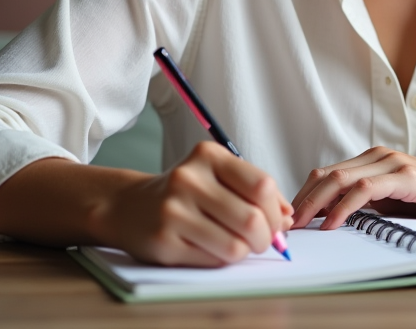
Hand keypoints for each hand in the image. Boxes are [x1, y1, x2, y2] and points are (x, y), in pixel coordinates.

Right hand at [96, 141, 292, 266]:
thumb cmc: (187, 192)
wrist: (129, 206)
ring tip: (239, 245)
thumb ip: (256, 192)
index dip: (276, 210)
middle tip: (263, 241)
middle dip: (267, 237)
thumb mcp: (220, 177)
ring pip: (235, 245)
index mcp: (209, 156)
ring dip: (246, 252)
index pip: (262, 185)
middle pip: (251, 219)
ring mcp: (173, 211)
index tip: (277, 222)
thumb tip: (287, 219)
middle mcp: (189, 179)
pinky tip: (213, 248)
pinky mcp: (163, 241)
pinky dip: (223, 259)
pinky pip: (213, 260)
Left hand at [290, 146, 415, 229]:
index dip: (304, 194)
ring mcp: (392, 164)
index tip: (288, 218)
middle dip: (300, 200)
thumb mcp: (398, 201)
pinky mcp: (406, 177)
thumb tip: (335, 217)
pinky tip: (332, 223)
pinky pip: (364, 189)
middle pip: (326, 173)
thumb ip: (370, 202)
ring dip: (314, 203)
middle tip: (283, 224)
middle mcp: (380, 156)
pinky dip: (343, 207)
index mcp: (375, 160)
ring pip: (340, 178)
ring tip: (299, 225)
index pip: (328, 173)